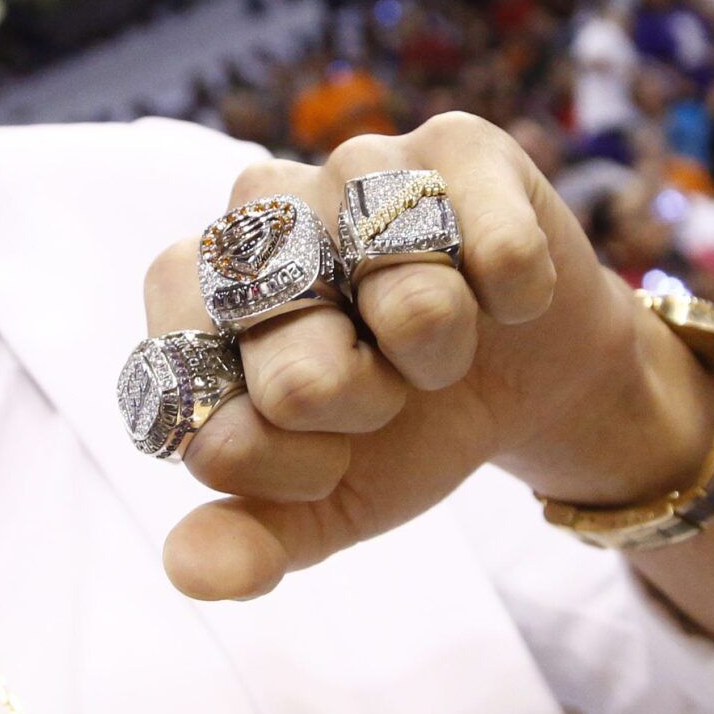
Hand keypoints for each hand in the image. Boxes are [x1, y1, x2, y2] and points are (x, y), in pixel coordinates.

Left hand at [144, 112, 708, 599]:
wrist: (523, 378)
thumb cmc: (398, 426)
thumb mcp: (324, 500)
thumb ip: (252, 535)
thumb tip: (191, 570)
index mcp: (190, 293)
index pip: (200, 413)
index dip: (280, 463)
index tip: (321, 452)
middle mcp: (252, 211)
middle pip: (294, 368)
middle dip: (359, 409)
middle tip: (384, 390)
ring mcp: (348, 163)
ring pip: (405, 302)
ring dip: (439, 355)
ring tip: (437, 340)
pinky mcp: (450, 143)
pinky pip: (496, 251)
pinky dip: (513, 300)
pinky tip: (501, 295)